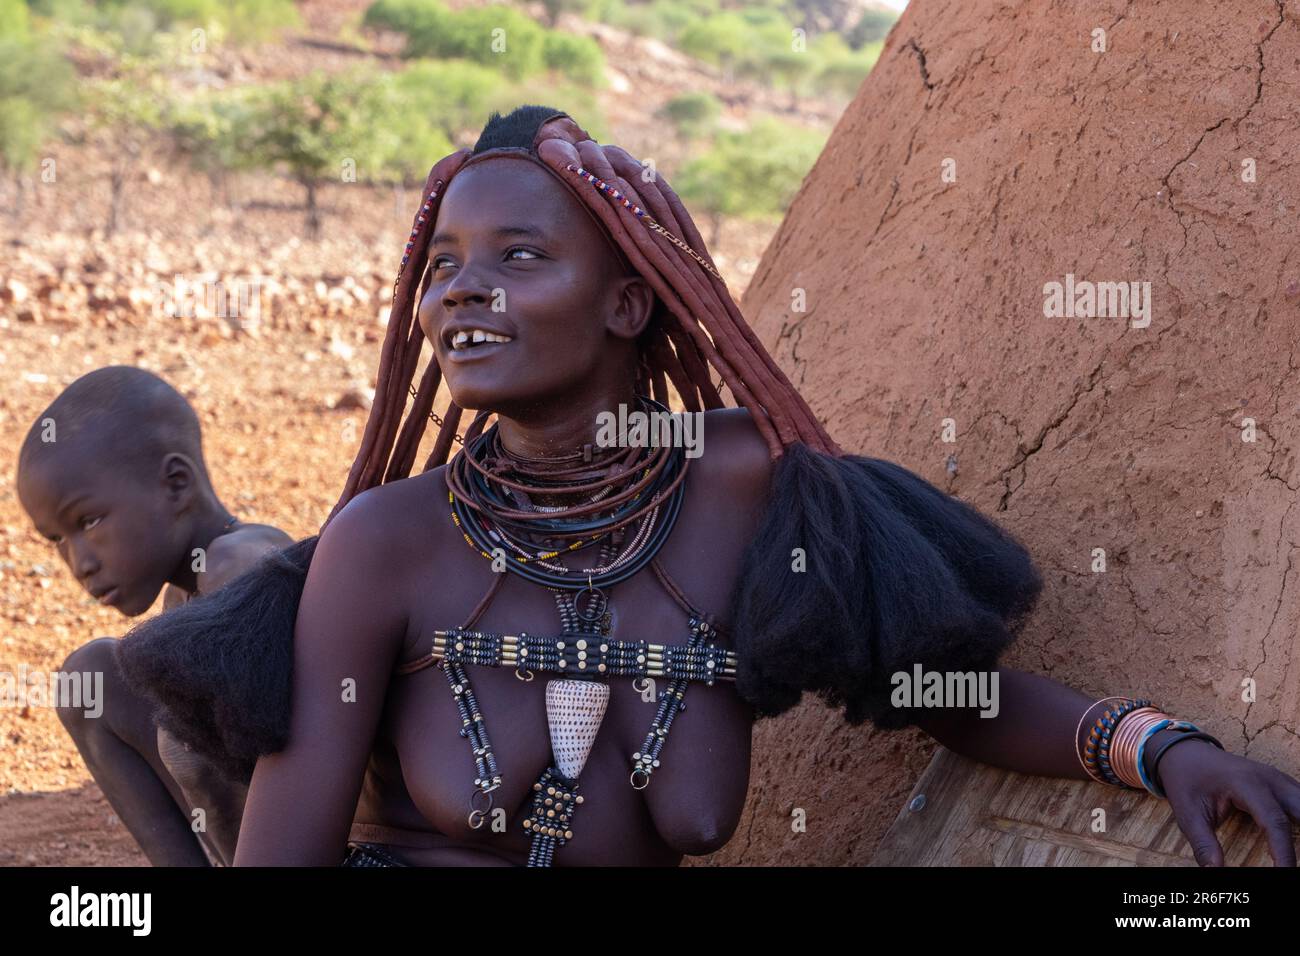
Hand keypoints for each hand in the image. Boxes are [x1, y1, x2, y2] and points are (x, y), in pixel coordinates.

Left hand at [1159, 739, 1299, 865]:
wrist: (1185, 753)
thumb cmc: (1187, 781)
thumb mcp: (1188, 813)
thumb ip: (1203, 843)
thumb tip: (1214, 870)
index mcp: (1246, 783)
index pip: (1274, 821)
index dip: (1284, 851)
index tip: (1285, 873)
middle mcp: (1269, 779)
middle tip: (1295, 866)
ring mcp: (1279, 780)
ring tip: (1299, 854)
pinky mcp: (1282, 785)